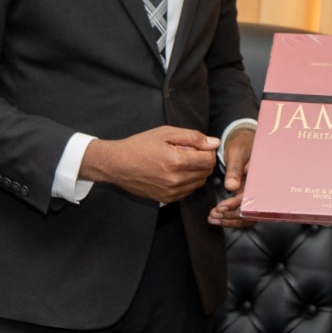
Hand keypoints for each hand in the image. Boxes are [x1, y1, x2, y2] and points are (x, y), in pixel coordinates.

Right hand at [81, 126, 218, 203]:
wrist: (117, 164)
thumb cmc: (140, 145)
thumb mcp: (166, 133)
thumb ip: (193, 137)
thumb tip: (214, 143)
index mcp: (177, 162)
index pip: (209, 160)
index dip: (208, 150)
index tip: (198, 146)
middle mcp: (176, 180)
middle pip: (206, 172)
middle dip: (203, 161)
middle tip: (189, 152)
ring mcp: (171, 192)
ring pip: (199, 183)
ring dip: (196, 171)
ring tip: (180, 161)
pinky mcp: (167, 199)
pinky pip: (188, 191)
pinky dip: (187, 181)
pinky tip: (175, 172)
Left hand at [209, 127, 255, 227]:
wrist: (244, 141)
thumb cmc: (242, 144)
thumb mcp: (237, 152)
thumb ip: (234, 169)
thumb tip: (231, 187)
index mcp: (262, 178)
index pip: (251, 197)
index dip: (236, 205)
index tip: (220, 207)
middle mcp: (261, 189)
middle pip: (251, 212)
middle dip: (231, 216)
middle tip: (214, 215)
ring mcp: (256, 194)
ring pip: (246, 215)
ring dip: (230, 220)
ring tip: (212, 218)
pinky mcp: (249, 196)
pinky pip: (243, 211)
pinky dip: (230, 217)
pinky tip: (217, 217)